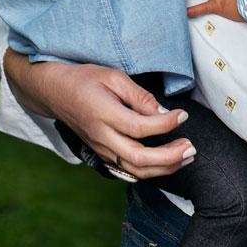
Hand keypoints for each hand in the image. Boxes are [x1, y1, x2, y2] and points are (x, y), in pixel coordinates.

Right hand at [4, 51, 195, 179]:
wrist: (54, 92)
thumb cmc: (84, 79)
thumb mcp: (113, 76)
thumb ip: (139, 96)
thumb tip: (162, 112)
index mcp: (104, 115)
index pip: (140, 128)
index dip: (166, 125)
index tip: (183, 116)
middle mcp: (102, 137)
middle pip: (139, 159)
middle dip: (170, 157)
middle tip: (191, 148)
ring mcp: (101, 149)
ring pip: (135, 170)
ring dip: (164, 168)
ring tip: (186, 157)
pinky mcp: (102, 153)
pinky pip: (128, 169)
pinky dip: (150, 170)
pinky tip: (167, 162)